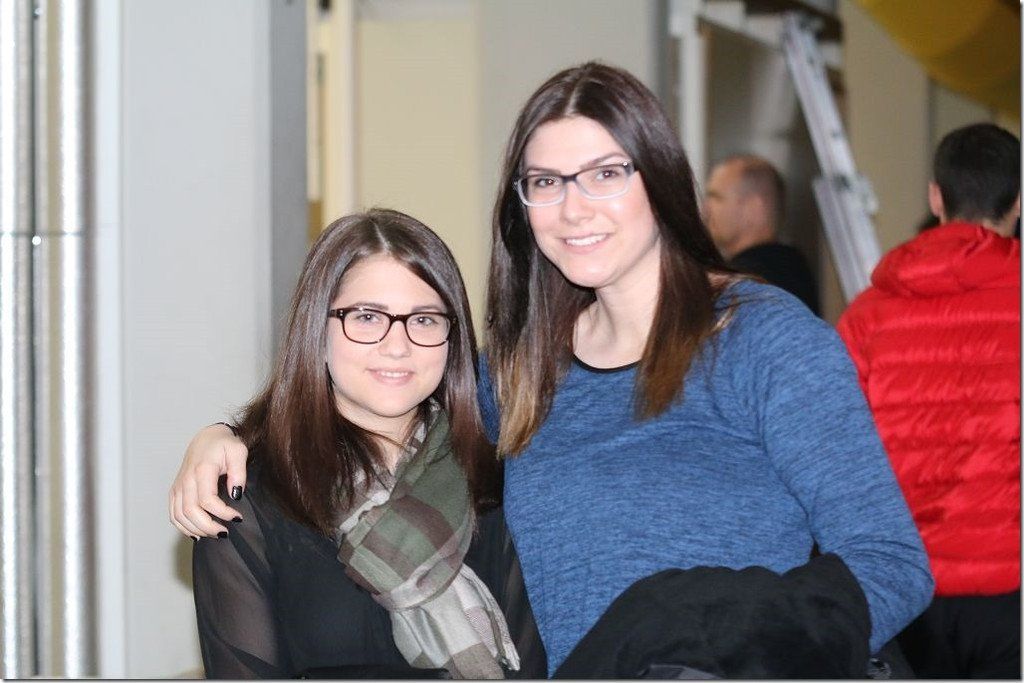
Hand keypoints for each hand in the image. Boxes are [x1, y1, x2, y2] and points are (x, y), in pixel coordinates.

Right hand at [169, 423, 249, 537]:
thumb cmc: (224, 444)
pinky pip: (173, 514)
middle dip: (209, 526)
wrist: (207, 438)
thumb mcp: (238, 451)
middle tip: (226, 532)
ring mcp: (178, 486)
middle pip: (191, 511)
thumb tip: (236, 494)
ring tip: (216, 533)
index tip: (237, 517)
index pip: (207, 499)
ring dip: (197, 529)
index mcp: (202, 469)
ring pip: (180, 516)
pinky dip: (183, 527)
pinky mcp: (175, 491)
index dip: (222, 513)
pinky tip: (198, 533)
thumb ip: (239, 472)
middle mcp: (186, 479)